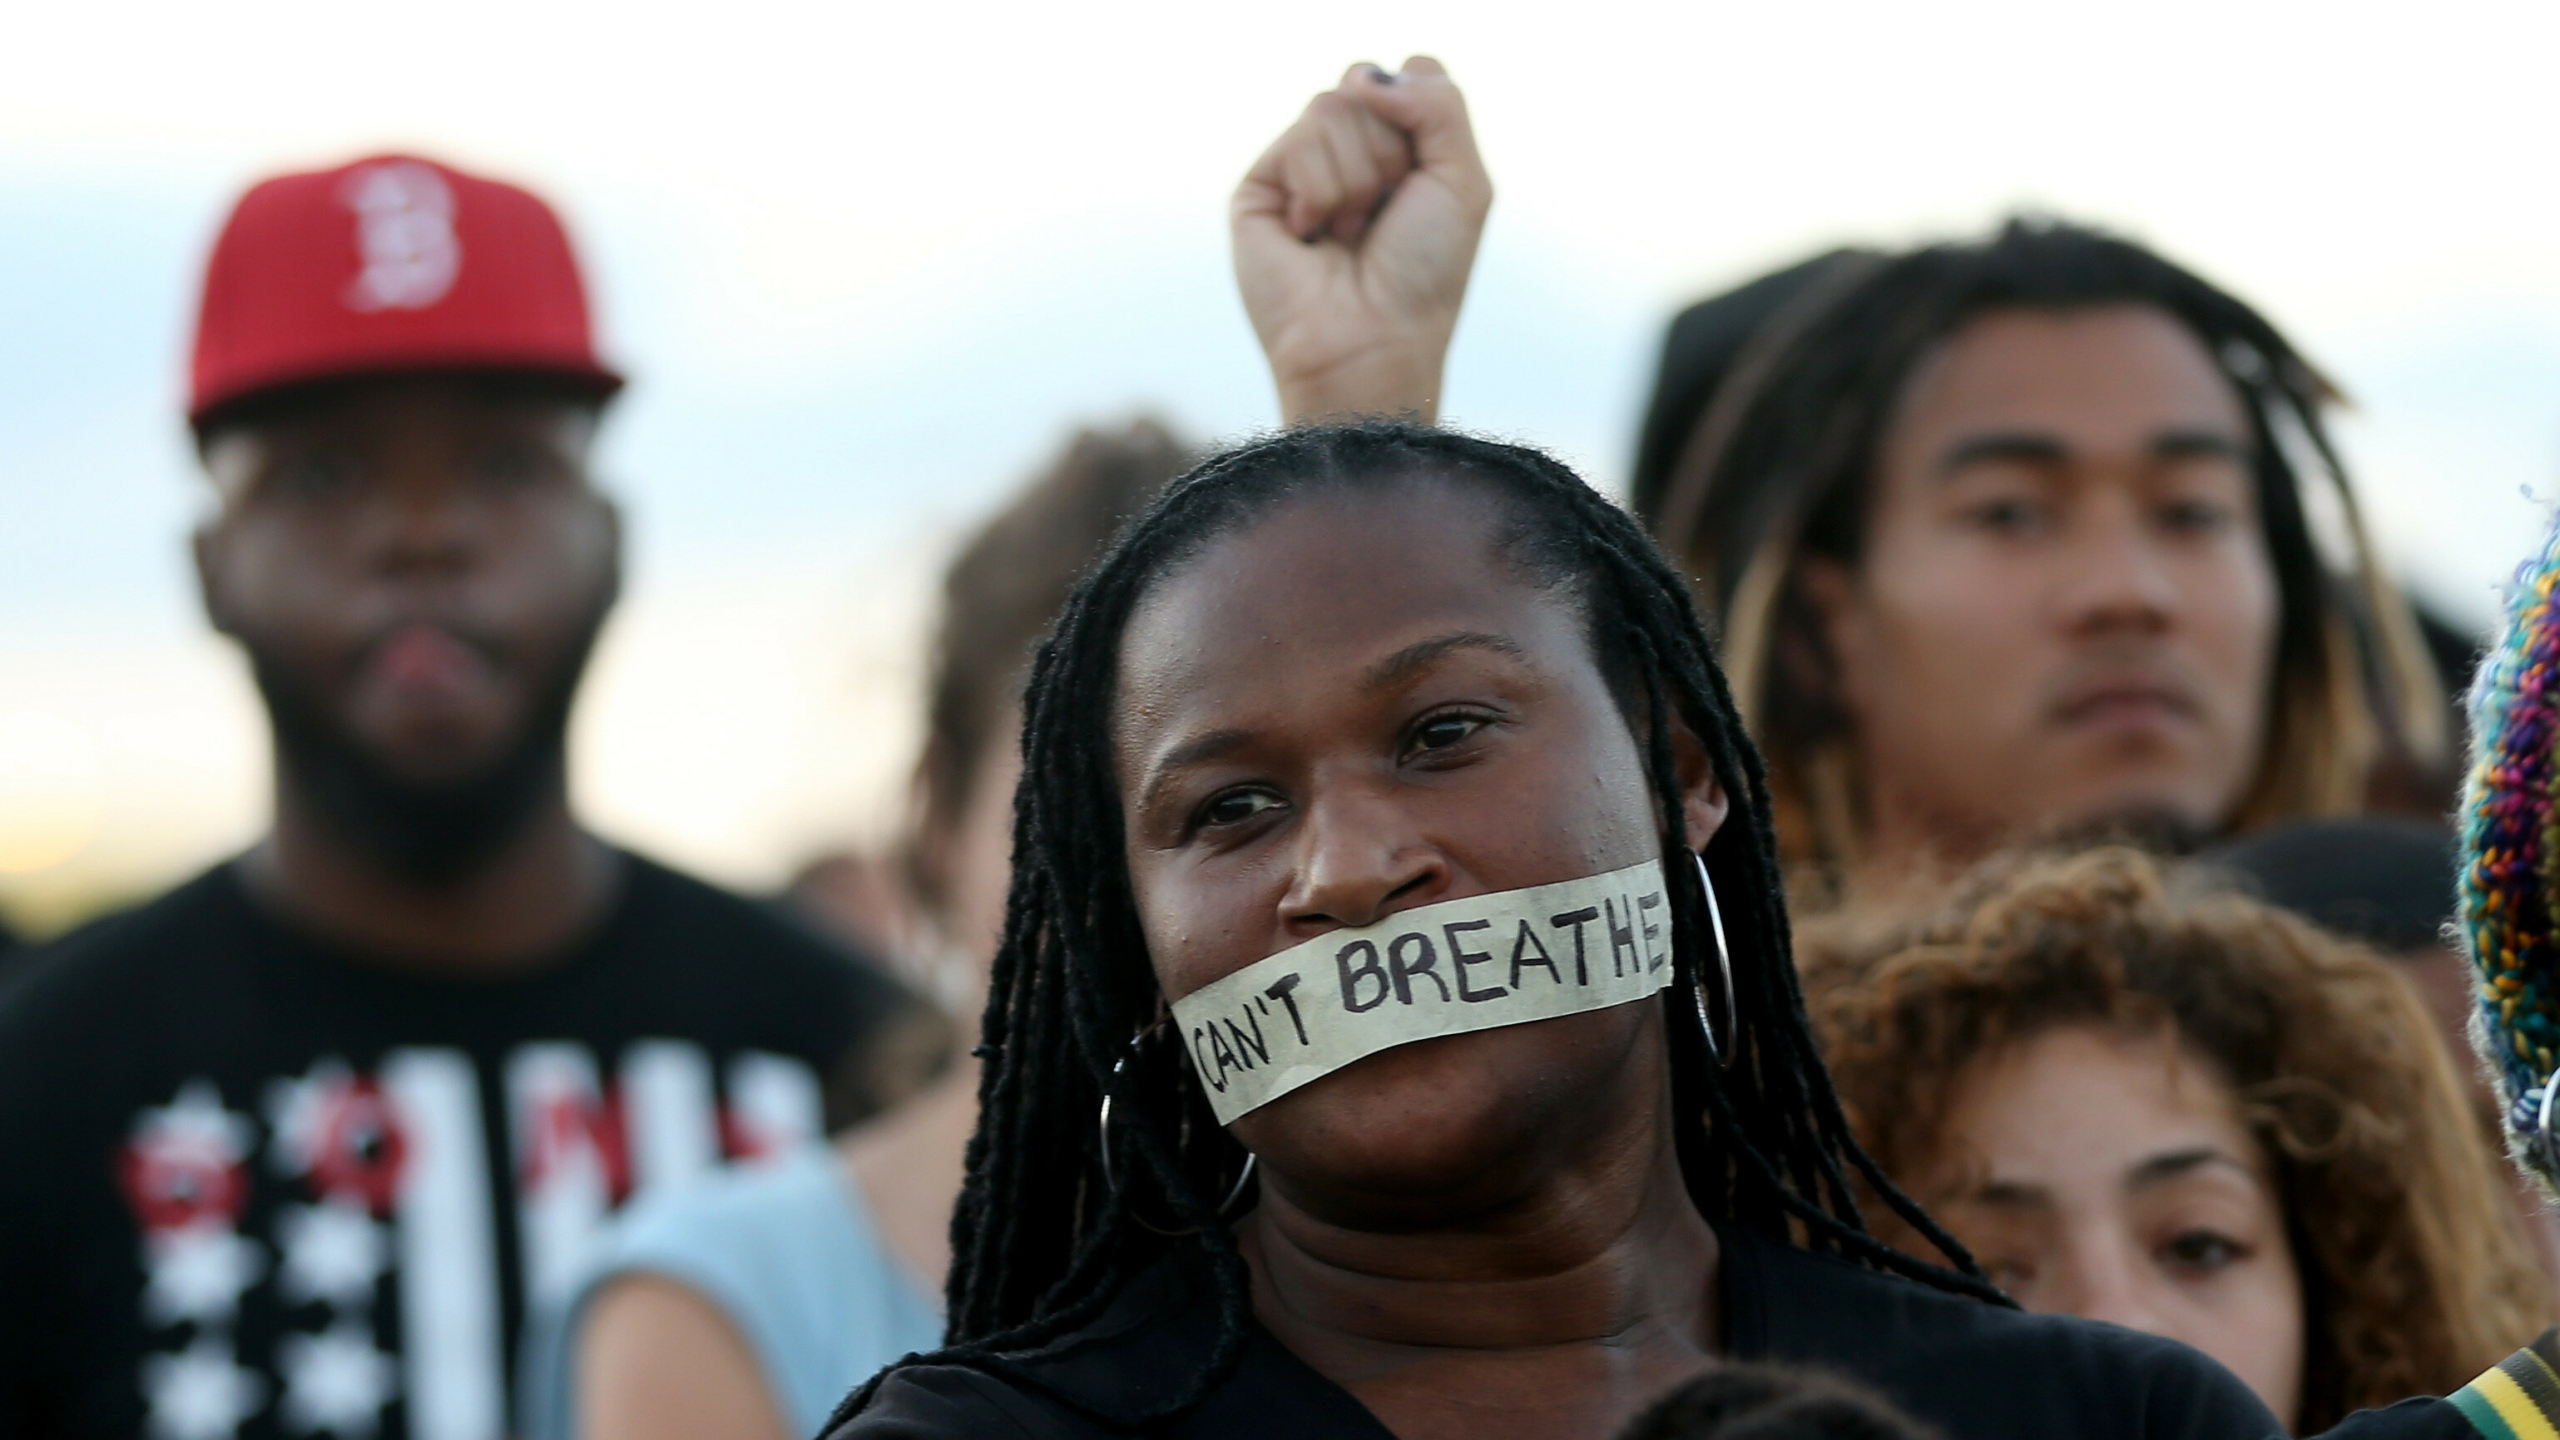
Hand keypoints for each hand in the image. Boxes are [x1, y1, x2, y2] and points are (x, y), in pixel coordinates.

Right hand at [1232, 57, 1490, 425]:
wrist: (1372, 341)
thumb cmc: (1423, 275)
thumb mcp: (1464, 179)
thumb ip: (1438, 101)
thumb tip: (1362, 77)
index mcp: (1404, 145)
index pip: (1412, 72)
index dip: (1423, 113)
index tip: (1425, 179)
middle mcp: (1351, 150)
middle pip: (1370, 83)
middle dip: (1392, 153)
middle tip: (1385, 216)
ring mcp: (1303, 167)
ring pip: (1333, 105)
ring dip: (1358, 179)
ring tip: (1350, 233)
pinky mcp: (1261, 187)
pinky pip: (1299, 139)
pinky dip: (1321, 192)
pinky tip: (1313, 236)